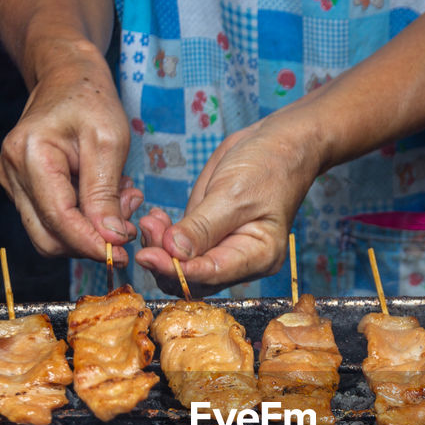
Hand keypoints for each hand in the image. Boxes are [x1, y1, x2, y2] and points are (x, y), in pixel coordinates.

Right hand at [0, 42, 142, 263]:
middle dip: (91, 242)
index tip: (125, 253)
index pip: (60, 221)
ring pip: (49, 235)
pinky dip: (81, 220)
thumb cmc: (91, 101)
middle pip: (49, 238)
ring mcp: (11, 181)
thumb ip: (106, 194)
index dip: (93, 244)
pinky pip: (50, 221)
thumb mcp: (109, 142)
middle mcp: (11, 171)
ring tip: (120, 203)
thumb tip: (111, 240)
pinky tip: (103, 198)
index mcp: (30, 155)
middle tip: (129, 223)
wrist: (67, 76)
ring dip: (89, 232)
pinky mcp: (20, 187)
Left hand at [135, 109, 323, 296]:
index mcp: (258, 256)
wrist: (278, 145)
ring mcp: (223, 249)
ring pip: (183, 266)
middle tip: (146, 230)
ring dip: (160, 249)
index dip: (178, 270)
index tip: (148, 256)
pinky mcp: (208, 236)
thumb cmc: (268, 167)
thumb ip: (203, 226)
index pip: (212, 274)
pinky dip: (163, 238)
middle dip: (165, 260)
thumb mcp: (234, 194)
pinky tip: (155, 220)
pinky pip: (181, 249)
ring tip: (150, 221)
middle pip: (195, 279)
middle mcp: (241, 260)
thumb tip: (173, 252)